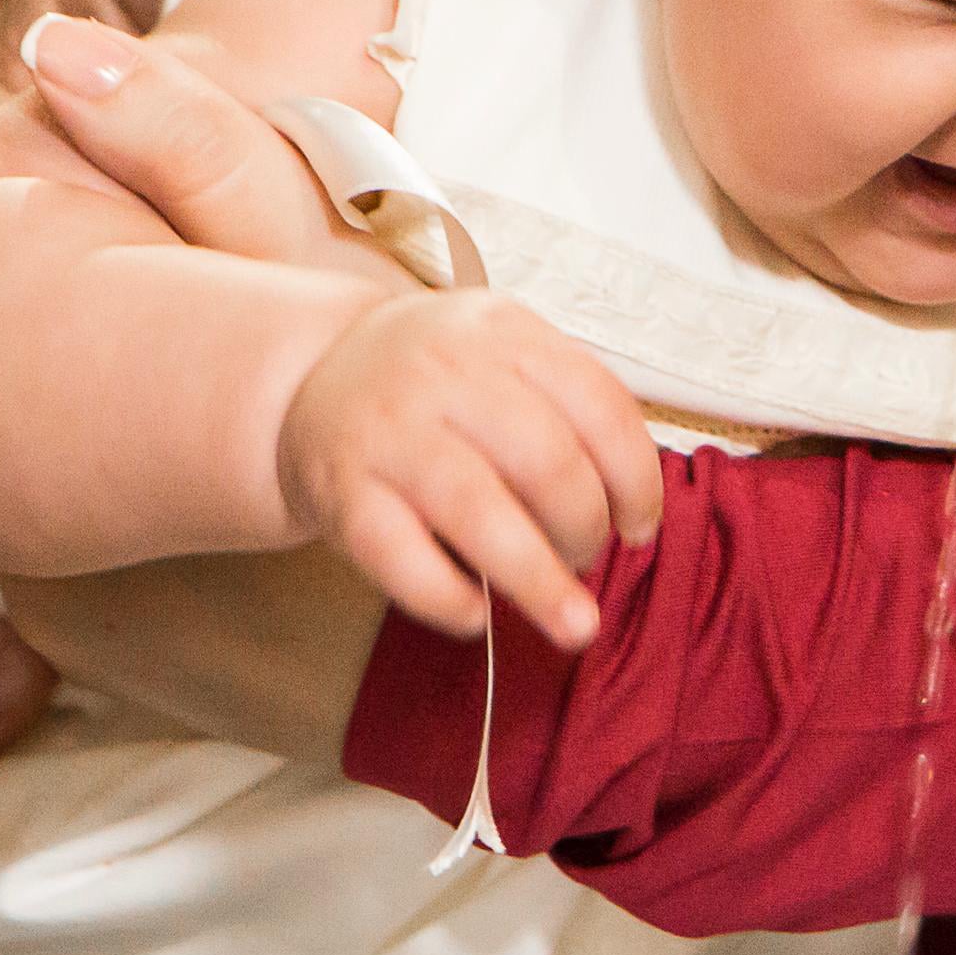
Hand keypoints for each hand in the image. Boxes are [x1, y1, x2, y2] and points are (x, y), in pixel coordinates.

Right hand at [281, 291, 661, 650]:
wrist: (316, 372)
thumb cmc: (438, 384)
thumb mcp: (504, 357)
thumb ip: (568, 410)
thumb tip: (630, 512)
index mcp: (504, 331)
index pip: (599, 404)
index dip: (637, 479)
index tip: (640, 527)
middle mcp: (444, 370)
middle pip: (547, 462)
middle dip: (586, 529)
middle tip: (585, 559)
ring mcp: (388, 430)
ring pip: (479, 513)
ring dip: (539, 581)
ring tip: (573, 623)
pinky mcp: (340, 491)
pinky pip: (403, 560)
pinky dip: (450, 599)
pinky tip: (477, 614)